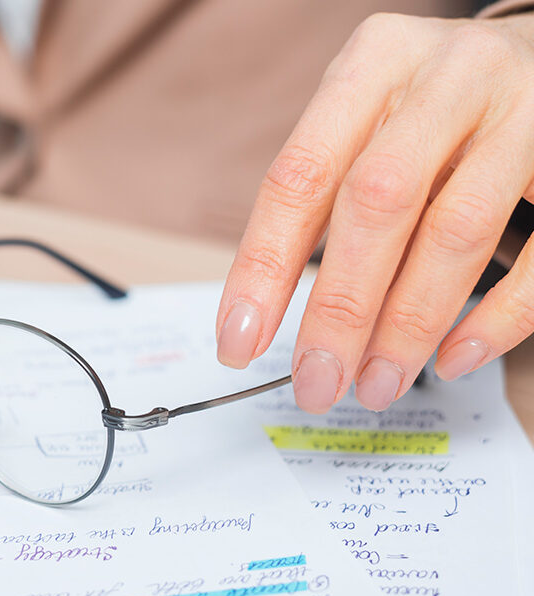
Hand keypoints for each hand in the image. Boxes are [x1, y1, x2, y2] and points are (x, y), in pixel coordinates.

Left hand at [217, 12, 533, 413]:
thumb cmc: (431, 105)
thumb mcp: (368, 119)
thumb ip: (324, 197)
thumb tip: (266, 312)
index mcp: (374, 63)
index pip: (300, 175)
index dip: (264, 266)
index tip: (238, 341)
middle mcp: (448, 77)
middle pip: (377, 204)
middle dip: (340, 309)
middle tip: (316, 381)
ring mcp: (524, 110)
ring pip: (457, 231)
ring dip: (409, 325)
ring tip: (376, 383)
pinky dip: (497, 316)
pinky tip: (455, 356)